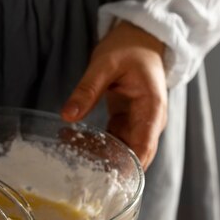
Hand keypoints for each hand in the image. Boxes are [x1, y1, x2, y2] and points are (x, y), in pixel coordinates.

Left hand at [61, 21, 166, 169]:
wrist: (140, 39)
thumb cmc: (129, 48)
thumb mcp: (105, 64)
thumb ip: (87, 89)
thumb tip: (67, 115)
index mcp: (152, 108)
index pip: (145, 146)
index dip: (130, 166)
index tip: (110, 180)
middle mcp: (150, 121)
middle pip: (135, 155)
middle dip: (111, 166)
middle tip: (82, 174)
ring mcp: (139, 124)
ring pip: (122, 151)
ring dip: (100, 156)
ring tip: (71, 154)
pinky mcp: (127, 123)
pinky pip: (113, 142)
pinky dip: (97, 145)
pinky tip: (75, 143)